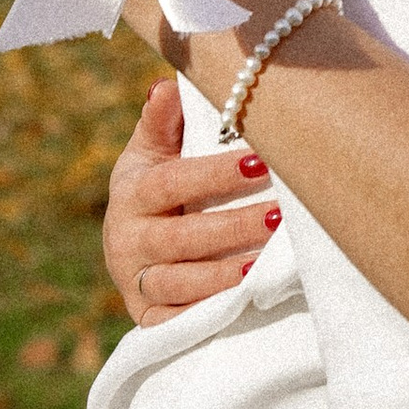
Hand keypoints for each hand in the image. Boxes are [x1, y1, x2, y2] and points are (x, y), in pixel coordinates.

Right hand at [101, 74, 280, 323]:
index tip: (258, 162)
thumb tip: (165, 87)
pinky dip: (211, 313)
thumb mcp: (152, 152)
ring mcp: (136, 282)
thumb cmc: (156, 187)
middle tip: (281, 216)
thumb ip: (161, 122)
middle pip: (181, 237)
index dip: (213, 174)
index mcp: (131, 193)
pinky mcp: (148, 319)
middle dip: (233, 228)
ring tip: (267, 264)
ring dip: (226, 275)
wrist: (131, 248)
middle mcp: (126, 240)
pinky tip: (246, 302)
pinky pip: (180, 321)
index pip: (171, 182)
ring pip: (182, 283)